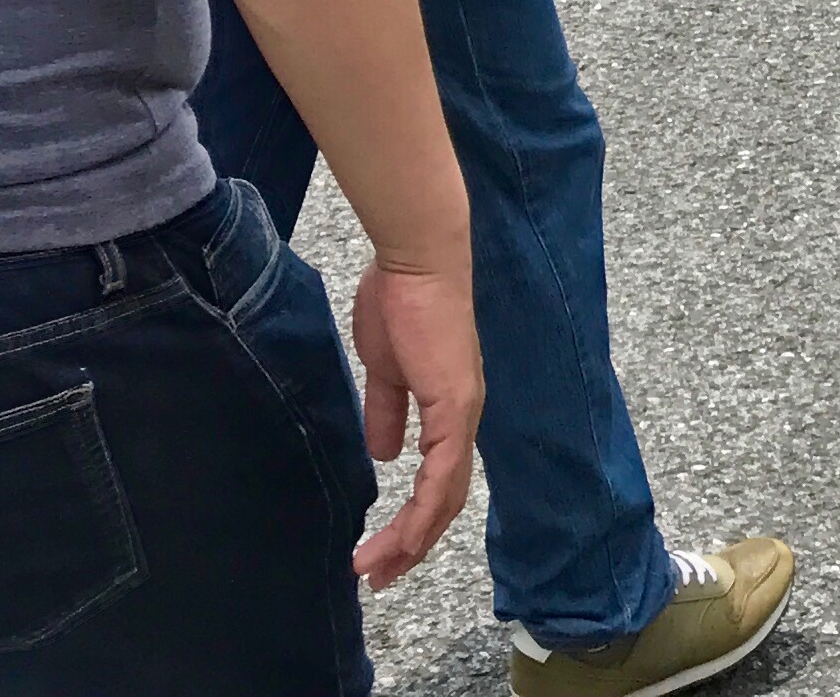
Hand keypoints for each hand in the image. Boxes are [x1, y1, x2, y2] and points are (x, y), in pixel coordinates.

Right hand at [347, 259, 482, 588]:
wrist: (416, 262)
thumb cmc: (400, 301)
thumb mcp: (385, 369)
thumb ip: (387, 410)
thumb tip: (384, 455)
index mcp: (449, 408)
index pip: (437, 481)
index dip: (413, 520)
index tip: (380, 550)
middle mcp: (463, 418)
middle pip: (444, 502)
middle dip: (411, 546)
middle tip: (377, 577)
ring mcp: (462, 414)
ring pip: (444, 499)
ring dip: (411, 540)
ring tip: (375, 568)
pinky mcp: (454, 405)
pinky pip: (442, 473)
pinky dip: (423, 511)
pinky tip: (402, 536)